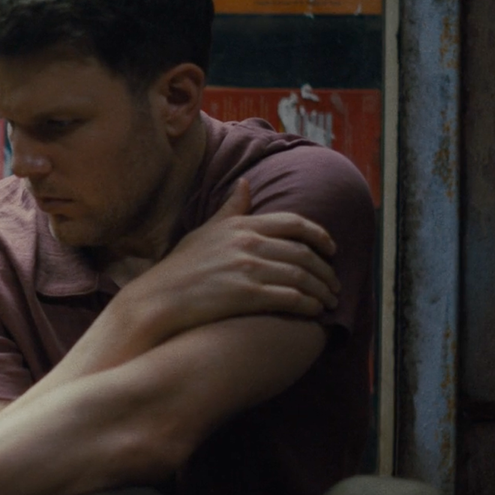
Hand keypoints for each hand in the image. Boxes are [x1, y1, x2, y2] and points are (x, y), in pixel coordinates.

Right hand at [119, 178, 341, 343]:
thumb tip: (246, 182)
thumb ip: (231, 209)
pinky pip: (291, 298)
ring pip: (302, 276)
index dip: (320, 236)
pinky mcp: (247, 295)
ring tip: (330, 302)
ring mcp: (248, 269)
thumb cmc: (180, 268)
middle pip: (304, 253)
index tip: (332, 249)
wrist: (158, 300)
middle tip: (336, 285)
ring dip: (322, 291)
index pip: (294, 223)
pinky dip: (309, 305)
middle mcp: (248, 243)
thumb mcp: (205, 231)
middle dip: (326, 271)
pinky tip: (315, 312)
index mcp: (241, 226)